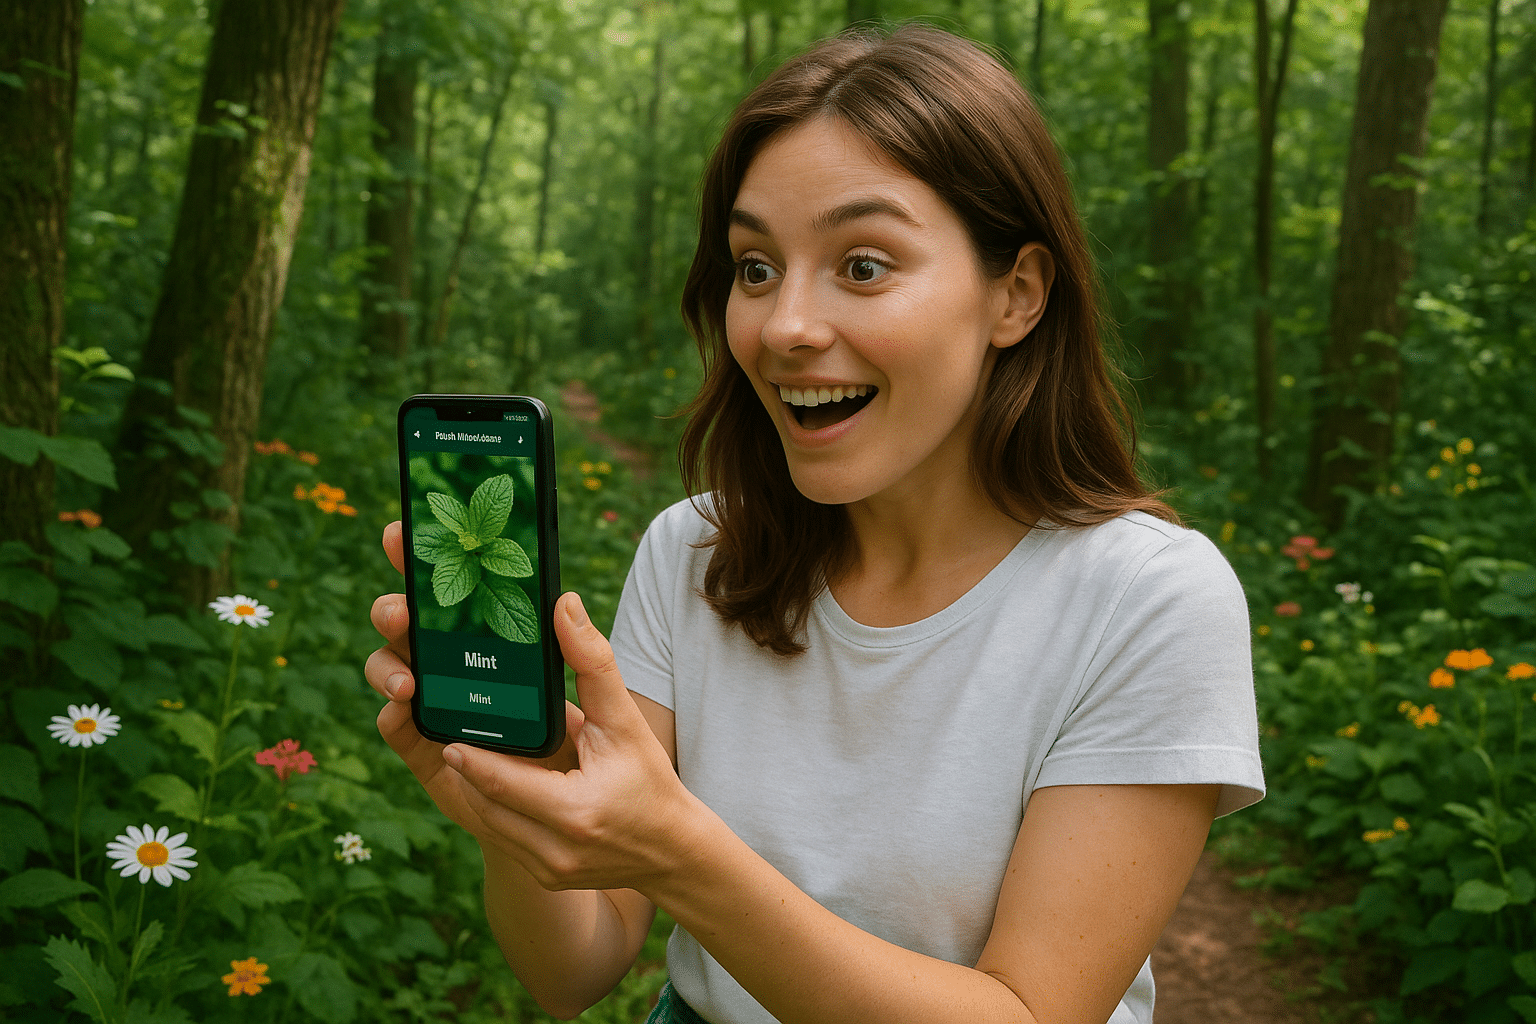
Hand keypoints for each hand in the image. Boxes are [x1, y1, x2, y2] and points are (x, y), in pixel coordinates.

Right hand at [365, 522, 581, 837]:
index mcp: (496, 645)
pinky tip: (402, 709)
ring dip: (390, 666)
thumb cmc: (598, 760)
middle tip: (404, 610)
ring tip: (411, 681)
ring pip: (394, 673)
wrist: (590, 827)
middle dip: (397, 609)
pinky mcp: (433, 758)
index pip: (455, 594)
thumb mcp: (607, 712)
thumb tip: (567, 599)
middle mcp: (459, 671)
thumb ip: (588, 661)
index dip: (425, 560)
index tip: (406, 531)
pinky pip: (400, 732)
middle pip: (412, 628)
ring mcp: (441, 712)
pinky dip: (393, 717)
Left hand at [442, 590, 697, 893]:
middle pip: (486, 804)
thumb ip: (592, 665)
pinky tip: (489, 777)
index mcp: (576, 810)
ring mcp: (548, 868)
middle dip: (466, 767)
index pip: (503, 783)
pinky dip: (494, 807)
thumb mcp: (625, 722)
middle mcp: (556, 848)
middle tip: (447, 729)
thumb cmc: (650, 780)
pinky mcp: (545, 876)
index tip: (446, 733)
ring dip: (476, 788)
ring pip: (490, 823)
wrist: (675, 850)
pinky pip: (504, 837)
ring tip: (463, 747)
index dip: (471, 757)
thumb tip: (563, 606)